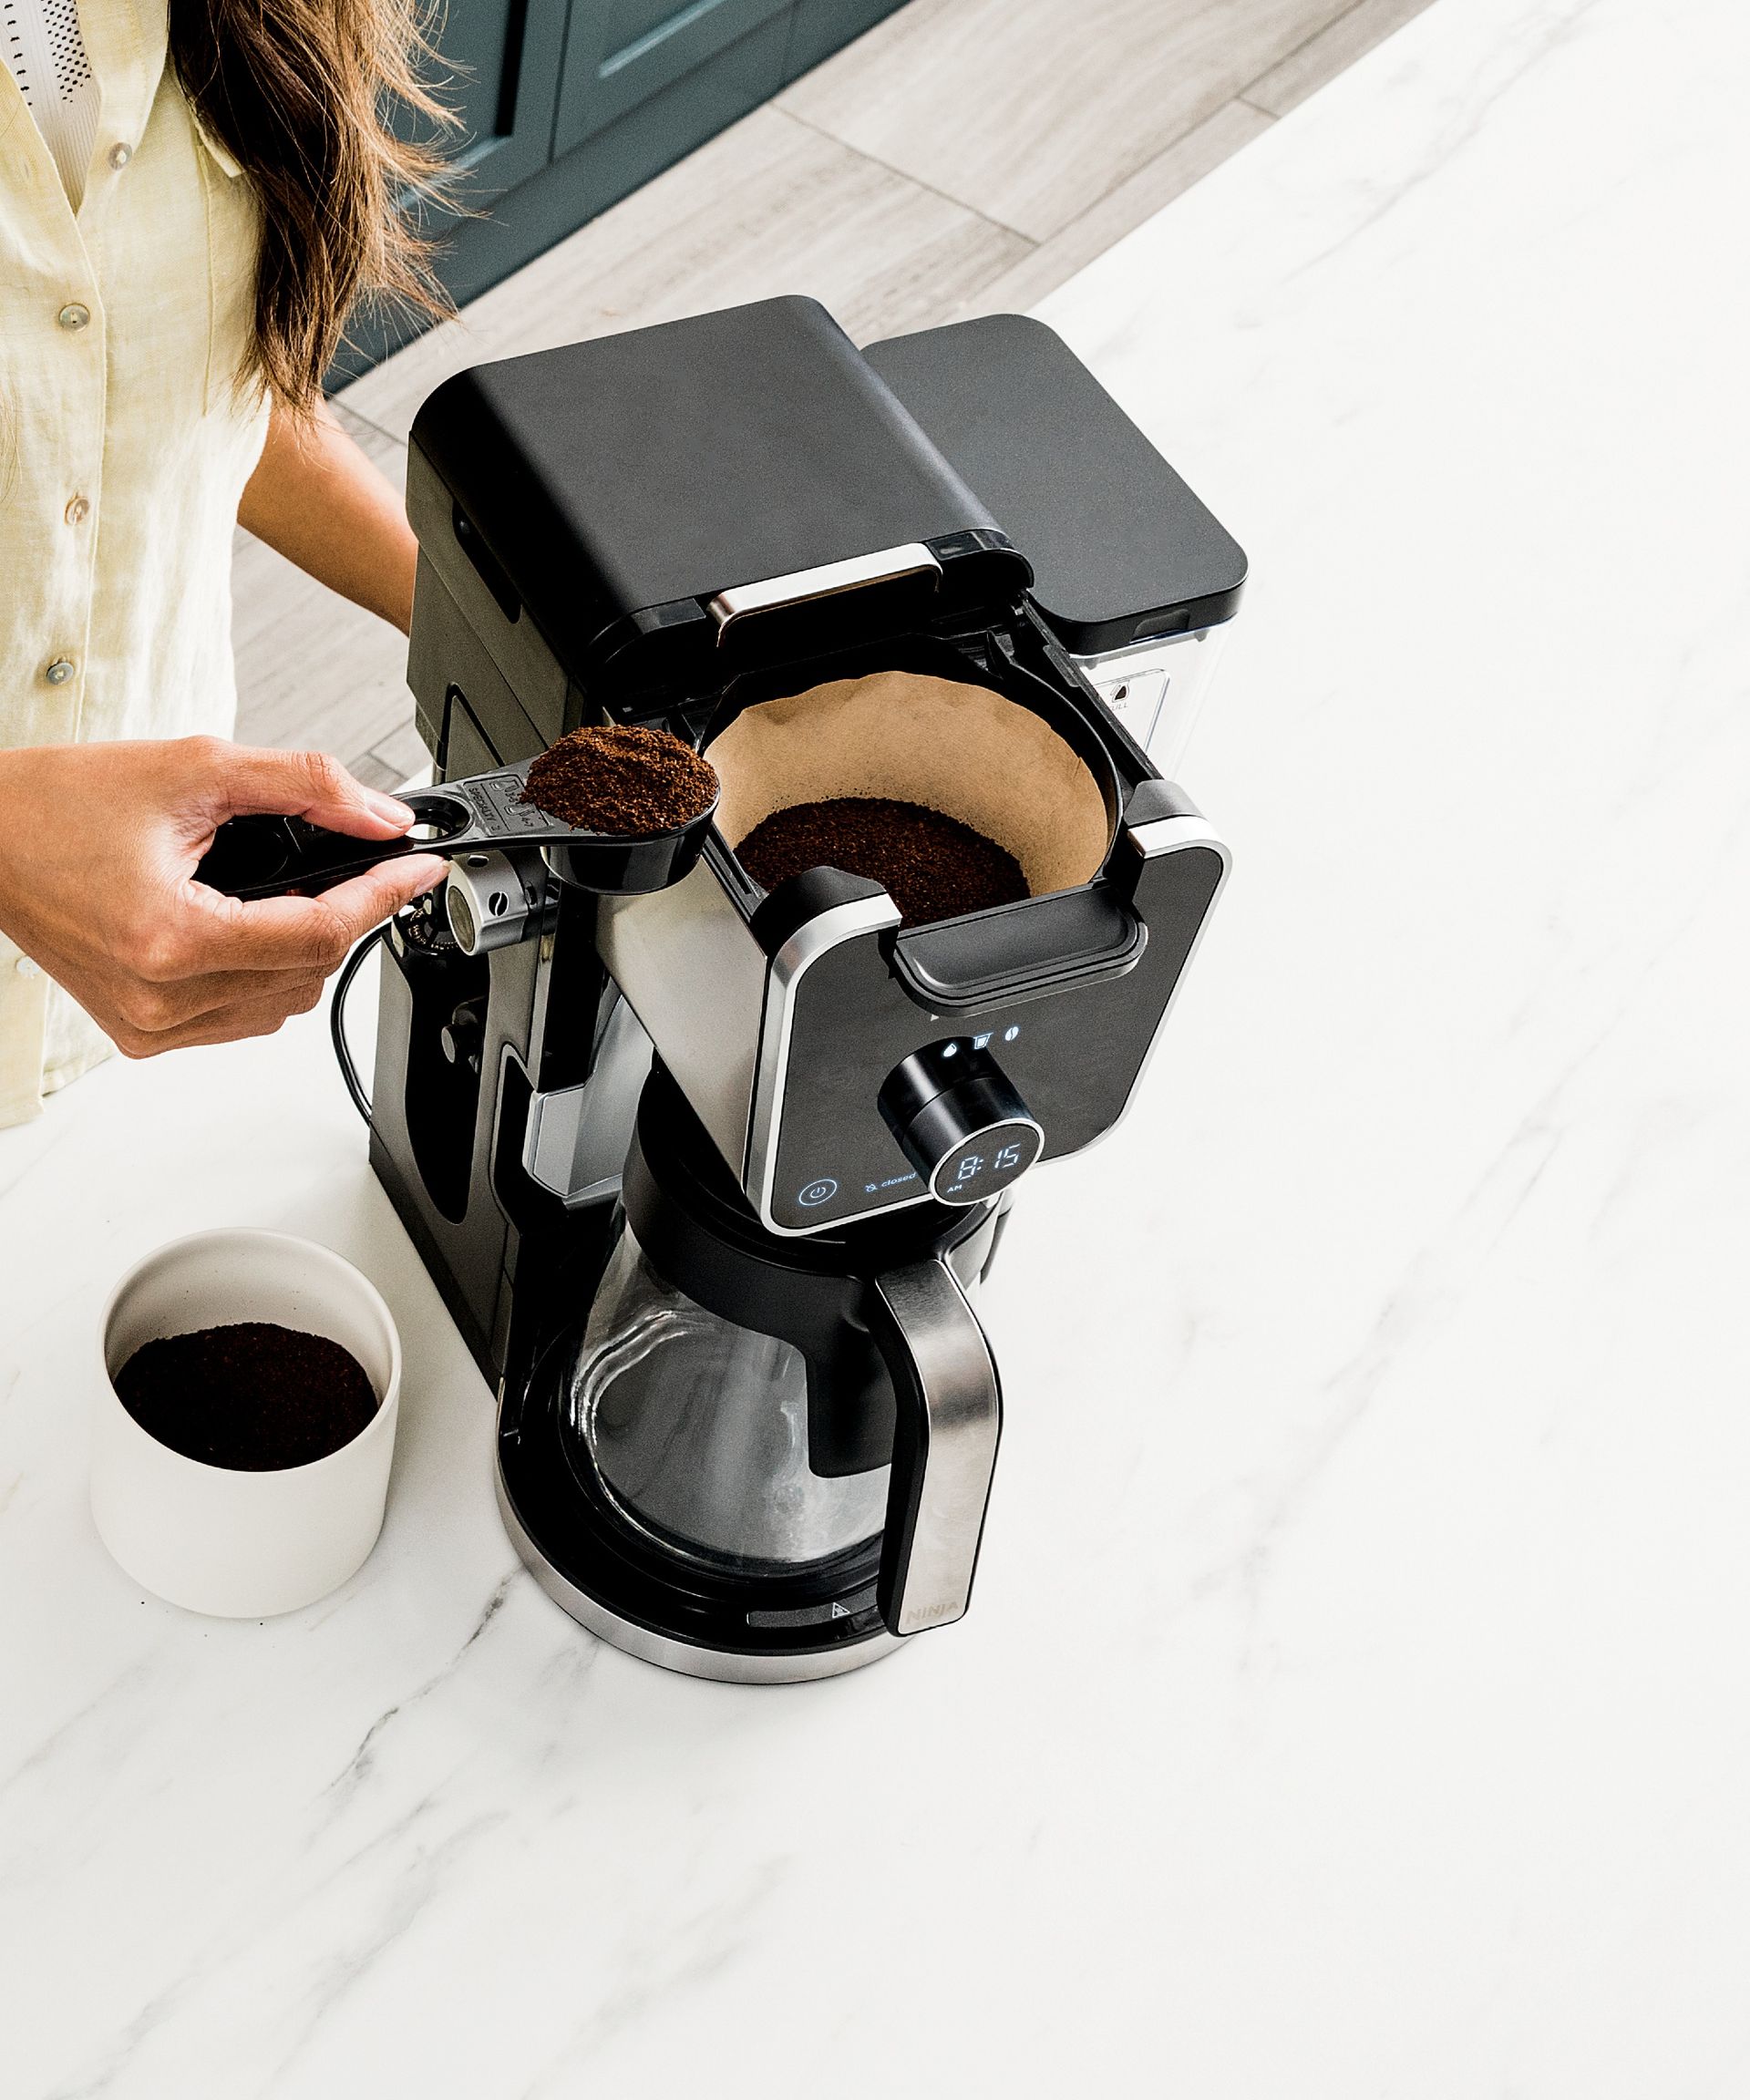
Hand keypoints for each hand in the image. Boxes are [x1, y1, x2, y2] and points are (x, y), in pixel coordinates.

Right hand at [0, 737, 445, 1056]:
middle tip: (355, 865)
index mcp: (170, 938)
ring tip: (294, 894)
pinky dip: (266, 975)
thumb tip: (381, 815)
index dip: (383, 895)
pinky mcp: (141, 1035)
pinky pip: (241, 1018)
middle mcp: (159, 997)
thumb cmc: (59, 804)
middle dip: (346, 915)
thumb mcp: (195, 769)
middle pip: (310, 971)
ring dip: (308, 950)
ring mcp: (149, 1025)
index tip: (420, 868)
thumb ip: (304, 785)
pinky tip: (252, 929)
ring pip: (284, 1004)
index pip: (320, 933)